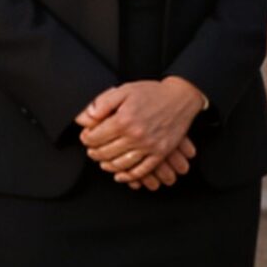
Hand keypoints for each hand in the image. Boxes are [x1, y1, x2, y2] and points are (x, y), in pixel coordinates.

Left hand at [77, 77, 207, 181]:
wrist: (181, 97)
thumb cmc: (152, 93)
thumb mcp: (125, 90)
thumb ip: (102, 102)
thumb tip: (85, 118)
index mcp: (123, 120)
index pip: (94, 137)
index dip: (86, 138)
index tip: (86, 137)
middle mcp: (135, 135)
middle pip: (105, 152)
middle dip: (94, 152)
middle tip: (92, 149)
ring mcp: (149, 146)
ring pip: (120, 164)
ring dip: (107, 165)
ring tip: (103, 161)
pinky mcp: (160, 153)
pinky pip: (141, 171)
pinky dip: (128, 176)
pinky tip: (120, 175)